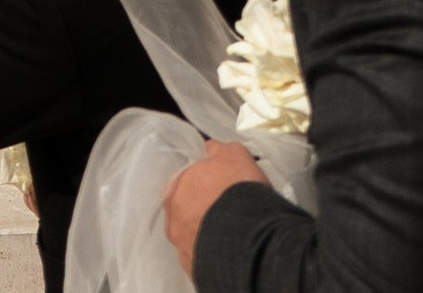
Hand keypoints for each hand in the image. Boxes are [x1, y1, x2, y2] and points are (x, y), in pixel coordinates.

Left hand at [163, 143, 264, 275]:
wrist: (250, 239)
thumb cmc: (237, 190)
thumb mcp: (233, 153)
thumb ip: (217, 150)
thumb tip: (209, 150)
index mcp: (174, 190)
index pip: (184, 183)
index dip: (202, 184)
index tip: (218, 187)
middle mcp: (172, 221)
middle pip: (186, 211)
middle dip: (203, 209)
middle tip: (226, 210)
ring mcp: (183, 250)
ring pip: (195, 237)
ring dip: (208, 234)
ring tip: (232, 233)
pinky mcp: (197, 272)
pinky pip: (206, 259)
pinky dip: (216, 254)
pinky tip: (232, 250)